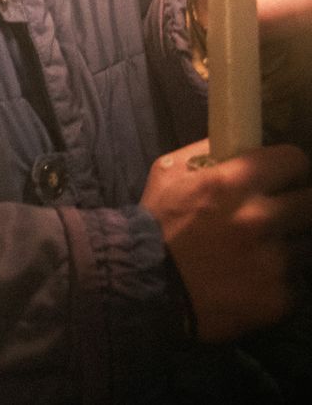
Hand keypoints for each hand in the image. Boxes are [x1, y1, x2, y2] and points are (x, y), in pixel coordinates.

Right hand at [142, 138, 311, 341]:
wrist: (142, 285)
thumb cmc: (155, 225)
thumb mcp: (168, 173)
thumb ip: (206, 153)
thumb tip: (241, 143)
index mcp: (233, 184)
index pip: (294, 161)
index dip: (289, 167)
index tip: (283, 176)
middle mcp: (259, 219)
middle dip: (297, 205)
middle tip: (280, 212)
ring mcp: (274, 261)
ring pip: (306, 245)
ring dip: (288, 245)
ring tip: (260, 252)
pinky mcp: (280, 297)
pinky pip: (294, 282)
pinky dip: (278, 280)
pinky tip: (252, 280)